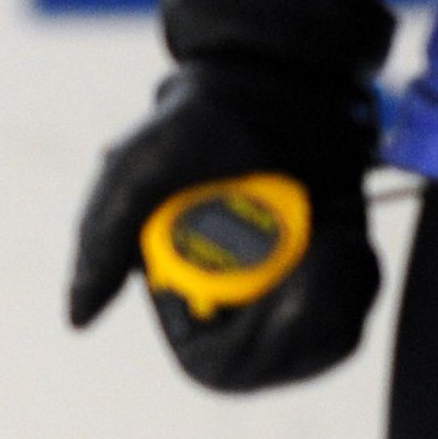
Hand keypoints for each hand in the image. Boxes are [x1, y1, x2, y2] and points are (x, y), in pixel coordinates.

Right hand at [67, 0, 394, 395]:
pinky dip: (359, 284)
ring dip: (337, 297)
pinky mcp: (336, 270)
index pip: (218, 364)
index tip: (278, 290)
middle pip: (275, 364)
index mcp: (183, 293)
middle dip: (305, 320)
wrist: (283, 74)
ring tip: (332, 237)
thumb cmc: (203, 118)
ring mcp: (288, 290)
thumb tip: (78, 318)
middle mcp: (235, 303)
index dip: (251, 346)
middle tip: (323, 254)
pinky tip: (347, 239)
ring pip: (322, 345)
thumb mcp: (139, 171)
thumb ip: (103, 242)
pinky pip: (356, 314)